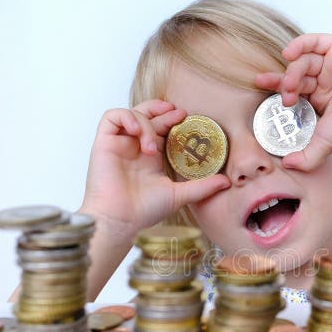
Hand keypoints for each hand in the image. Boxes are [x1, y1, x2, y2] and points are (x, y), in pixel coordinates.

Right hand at [80, 100, 230, 237]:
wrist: (121, 221)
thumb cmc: (144, 211)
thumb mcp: (179, 195)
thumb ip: (202, 186)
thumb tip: (227, 181)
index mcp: (151, 156)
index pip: (161, 127)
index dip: (172, 118)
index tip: (186, 117)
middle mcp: (134, 147)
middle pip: (147, 115)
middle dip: (163, 110)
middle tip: (178, 114)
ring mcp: (119, 144)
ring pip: (132, 114)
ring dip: (146, 121)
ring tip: (152, 144)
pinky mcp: (104, 143)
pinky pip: (112, 117)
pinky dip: (128, 118)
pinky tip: (138, 132)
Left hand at [255, 34, 331, 170]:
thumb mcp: (323, 144)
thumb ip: (305, 158)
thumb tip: (287, 166)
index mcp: (321, 100)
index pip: (294, 91)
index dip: (277, 89)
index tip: (261, 89)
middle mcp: (326, 81)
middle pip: (296, 75)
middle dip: (282, 82)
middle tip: (272, 88)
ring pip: (303, 61)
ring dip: (292, 71)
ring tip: (291, 85)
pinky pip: (314, 41)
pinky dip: (299, 45)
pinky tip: (289, 54)